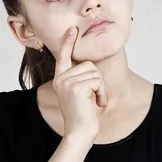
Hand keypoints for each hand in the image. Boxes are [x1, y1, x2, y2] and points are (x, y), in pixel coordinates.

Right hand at [52, 26, 107, 143]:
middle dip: (98, 81)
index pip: (64, 56)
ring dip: (101, 88)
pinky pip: (98, 81)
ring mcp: (67, 82)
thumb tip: (89, 66)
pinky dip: (102, 92)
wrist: (79, 133)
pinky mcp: (76, 87)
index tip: (72, 29)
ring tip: (95, 101)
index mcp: (60, 79)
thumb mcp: (78, 93)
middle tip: (95, 97)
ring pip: (95, 72)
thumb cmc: (82, 116)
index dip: (68, 42)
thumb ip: (80, 79)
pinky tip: (96, 104)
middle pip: (88, 64)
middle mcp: (61, 78)